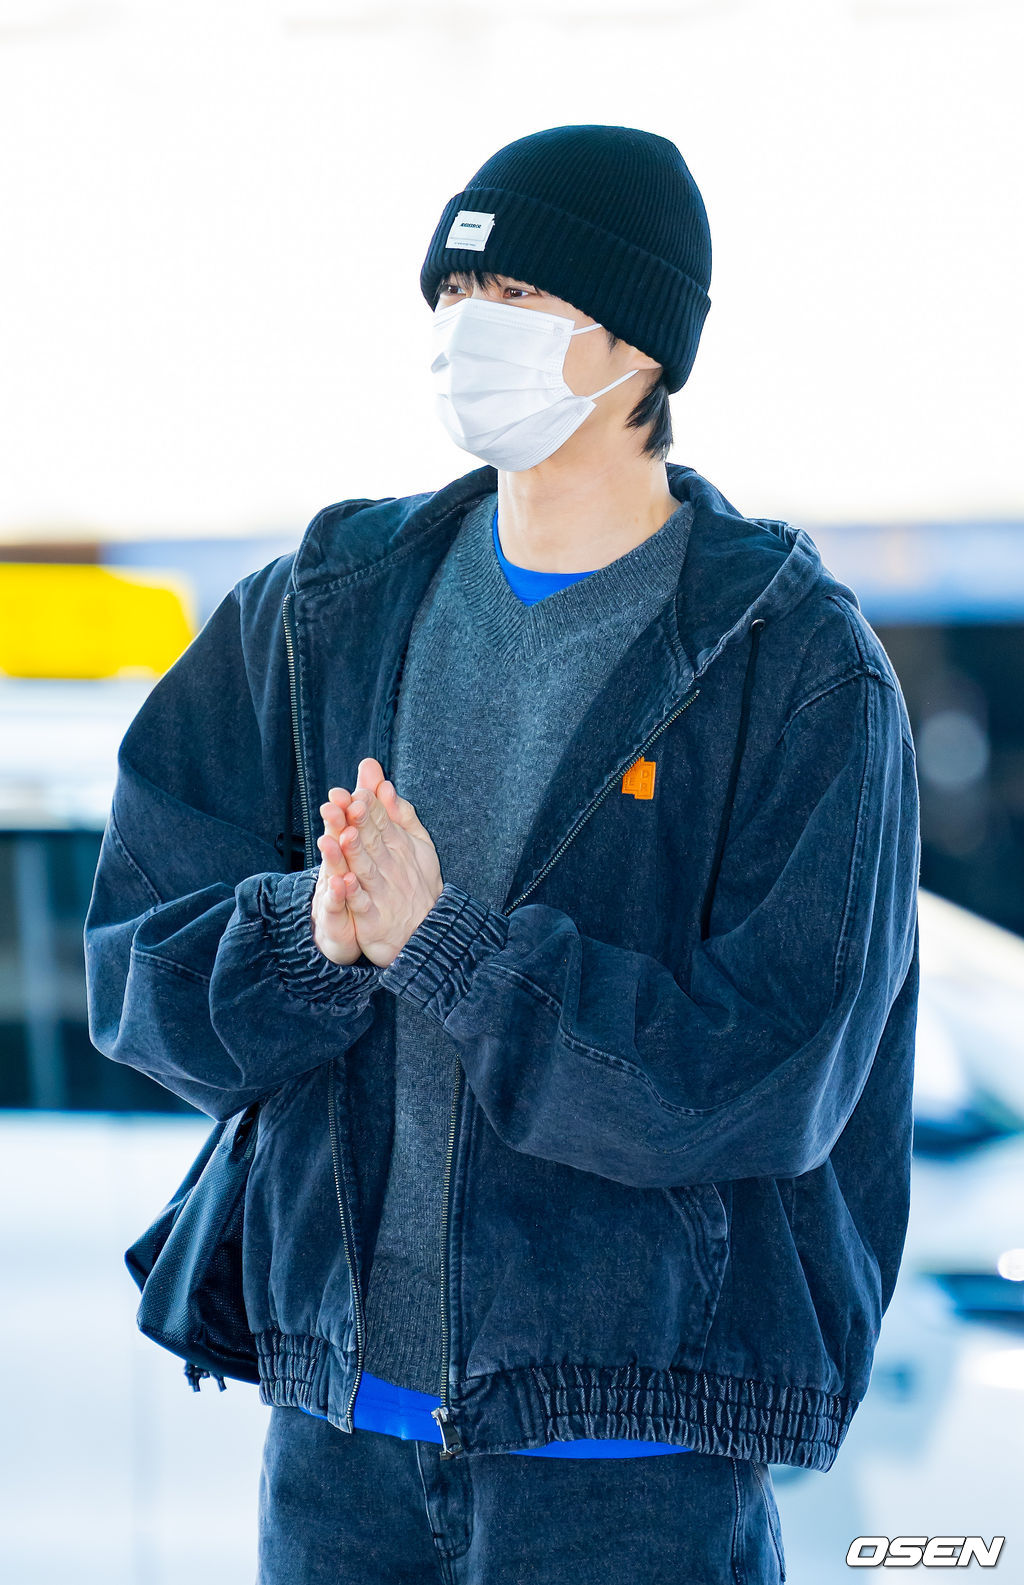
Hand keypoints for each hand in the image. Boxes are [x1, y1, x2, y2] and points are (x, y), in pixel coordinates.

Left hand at [316, 757, 442, 968]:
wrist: (427, 929)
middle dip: (359, 822)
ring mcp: (382, 893)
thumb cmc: (416, 881)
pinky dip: (353, 894)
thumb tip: (383, 784)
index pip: (382, 821)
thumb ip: (399, 812)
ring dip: (355, 853)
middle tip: (347, 803)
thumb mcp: (417, 843)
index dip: (369, 807)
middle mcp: (390, 867)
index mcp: (398, 846)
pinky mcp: (372, 919)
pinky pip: (362, 904)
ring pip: (366, 869)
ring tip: (344, 835)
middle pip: (372, 841)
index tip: (356, 791)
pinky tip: (342, 881)